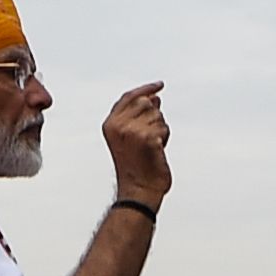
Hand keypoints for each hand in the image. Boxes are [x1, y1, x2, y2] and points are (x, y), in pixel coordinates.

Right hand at [104, 81, 171, 205]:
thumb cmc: (137, 166)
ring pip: (158, 116)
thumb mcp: (132, 137)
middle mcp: (119, 125)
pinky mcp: (148, 139)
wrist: (139, 190)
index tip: (159, 85)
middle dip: (154, 118)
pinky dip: (165, 138)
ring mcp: (133, 131)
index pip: (129, 97)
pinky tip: (157, 151)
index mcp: (110, 124)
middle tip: (149, 139)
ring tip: (151, 147)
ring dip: (160, 130)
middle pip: (146, 103)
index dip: (146, 89)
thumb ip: (140, 115)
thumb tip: (155, 97)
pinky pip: (164, 128)